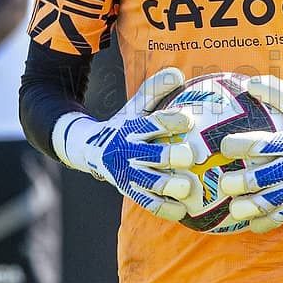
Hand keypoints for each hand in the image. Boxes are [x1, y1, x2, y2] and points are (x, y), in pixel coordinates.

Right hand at [53, 67, 198, 220]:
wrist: (91, 150)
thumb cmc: (124, 125)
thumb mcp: (135, 106)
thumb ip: (154, 90)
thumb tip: (177, 72)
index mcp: (133, 128)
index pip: (153, 122)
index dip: (171, 120)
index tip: (189, 119)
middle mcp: (129, 152)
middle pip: (154, 155)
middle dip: (172, 155)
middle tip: (191, 155)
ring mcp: (129, 174)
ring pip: (152, 183)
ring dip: (171, 185)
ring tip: (189, 186)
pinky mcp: (130, 191)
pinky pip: (149, 204)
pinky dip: (166, 208)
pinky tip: (184, 210)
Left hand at [217, 76, 282, 233]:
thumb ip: (276, 92)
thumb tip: (249, 83)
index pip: (259, 144)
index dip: (237, 145)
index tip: (223, 145)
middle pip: (260, 178)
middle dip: (237, 183)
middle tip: (223, 182)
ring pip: (269, 202)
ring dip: (248, 207)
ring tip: (233, 208)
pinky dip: (266, 222)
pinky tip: (250, 224)